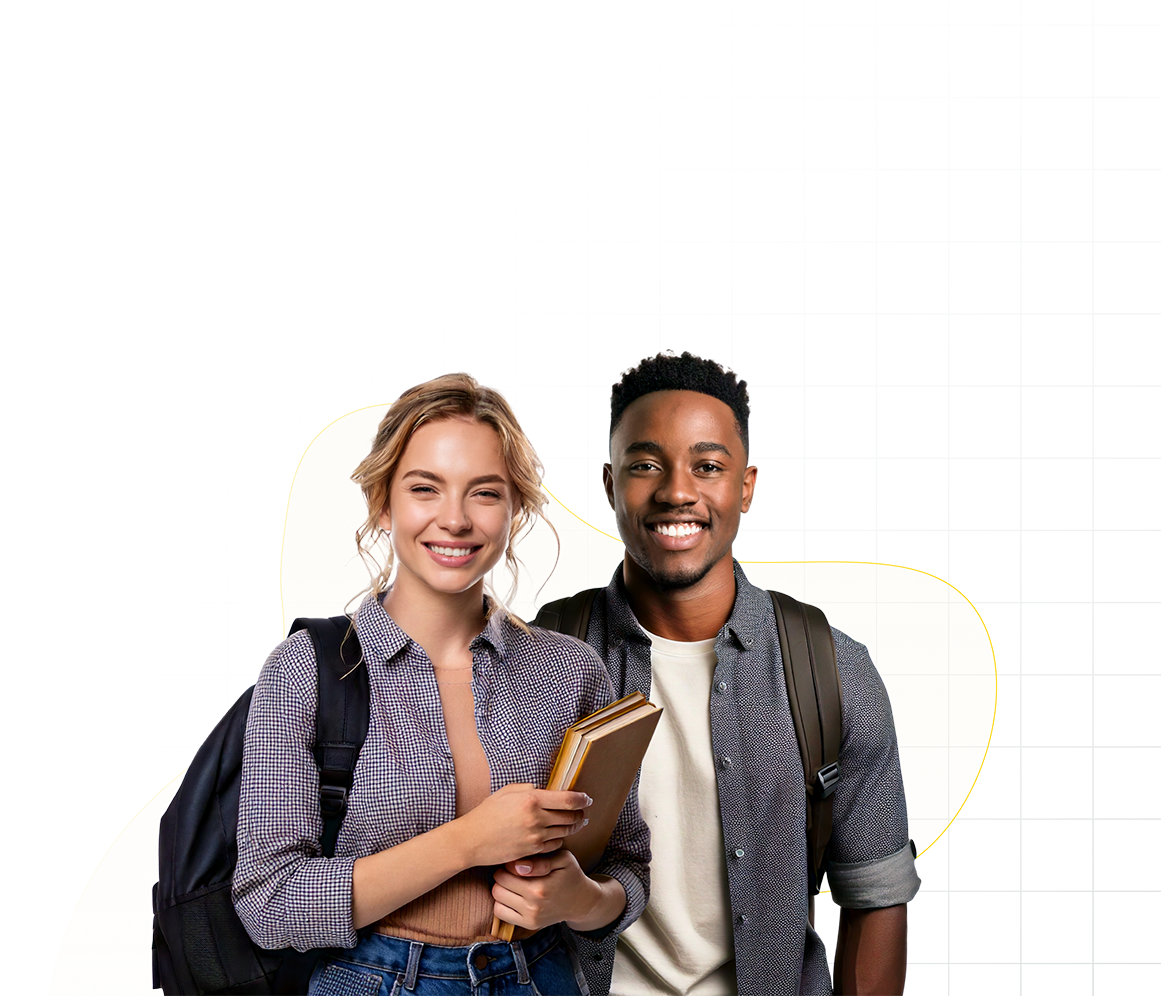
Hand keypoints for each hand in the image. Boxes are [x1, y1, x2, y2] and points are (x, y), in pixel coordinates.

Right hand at [455, 783, 590, 867]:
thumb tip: (545, 790)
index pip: (568, 799)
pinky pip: (554, 846)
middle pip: (570, 817)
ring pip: (565, 832)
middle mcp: (536, 818)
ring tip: (577, 823)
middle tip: (584, 812)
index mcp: (531, 799)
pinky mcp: (532, 851)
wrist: (471, 840)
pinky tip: (559, 835)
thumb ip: (528, 788)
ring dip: (574, 827)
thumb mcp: (506, 792)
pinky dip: (560, 839)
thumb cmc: (486, 813)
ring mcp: (535, 837)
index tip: (587, 799)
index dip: (582, 799)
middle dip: (581, 814)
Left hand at [491, 849, 603, 931]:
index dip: (507, 864)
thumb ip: (539, 860)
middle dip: (502, 876)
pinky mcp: (529, 925)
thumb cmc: (570, 874)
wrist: (581, 901)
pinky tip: (513, 895)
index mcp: (540, 887)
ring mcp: (530, 918)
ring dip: (501, 890)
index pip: (504, 873)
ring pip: (497, 901)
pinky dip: (502, 903)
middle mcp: (533, 906)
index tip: (517, 862)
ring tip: (513, 883)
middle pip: (497, 887)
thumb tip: (516, 865)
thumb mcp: (562, 859)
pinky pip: (501, 913)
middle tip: (513, 872)